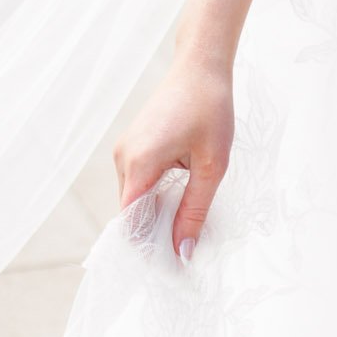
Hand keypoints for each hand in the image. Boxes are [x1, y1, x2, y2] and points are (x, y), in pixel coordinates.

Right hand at [114, 54, 235, 262]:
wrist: (201, 67)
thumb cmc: (210, 109)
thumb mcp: (212, 166)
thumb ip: (195, 211)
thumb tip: (183, 251)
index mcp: (140, 162)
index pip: (129, 221)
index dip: (145, 248)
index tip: (166, 270)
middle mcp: (124, 158)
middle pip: (130, 212)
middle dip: (153, 234)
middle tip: (183, 254)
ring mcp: (124, 150)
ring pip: (134, 198)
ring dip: (155, 214)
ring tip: (185, 226)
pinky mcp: (132, 146)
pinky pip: (138, 182)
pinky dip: (154, 196)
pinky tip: (179, 199)